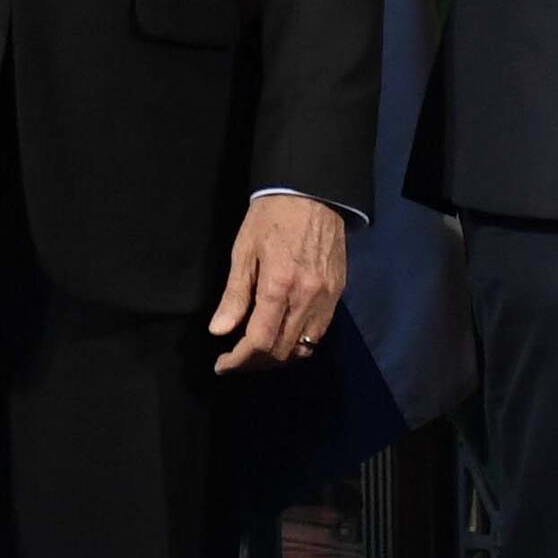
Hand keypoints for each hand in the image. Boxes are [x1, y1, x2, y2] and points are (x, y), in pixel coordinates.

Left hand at [209, 195, 349, 372]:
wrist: (313, 192)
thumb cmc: (271, 216)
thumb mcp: (244, 251)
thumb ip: (234, 295)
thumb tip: (219, 331)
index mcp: (279, 285)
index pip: (260, 341)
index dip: (239, 360)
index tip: (223, 365)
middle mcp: (307, 298)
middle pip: (282, 351)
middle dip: (256, 363)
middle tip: (236, 359)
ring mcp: (327, 298)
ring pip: (304, 348)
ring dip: (278, 357)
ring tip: (257, 353)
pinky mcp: (338, 293)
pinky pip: (319, 333)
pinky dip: (298, 343)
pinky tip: (282, 336)